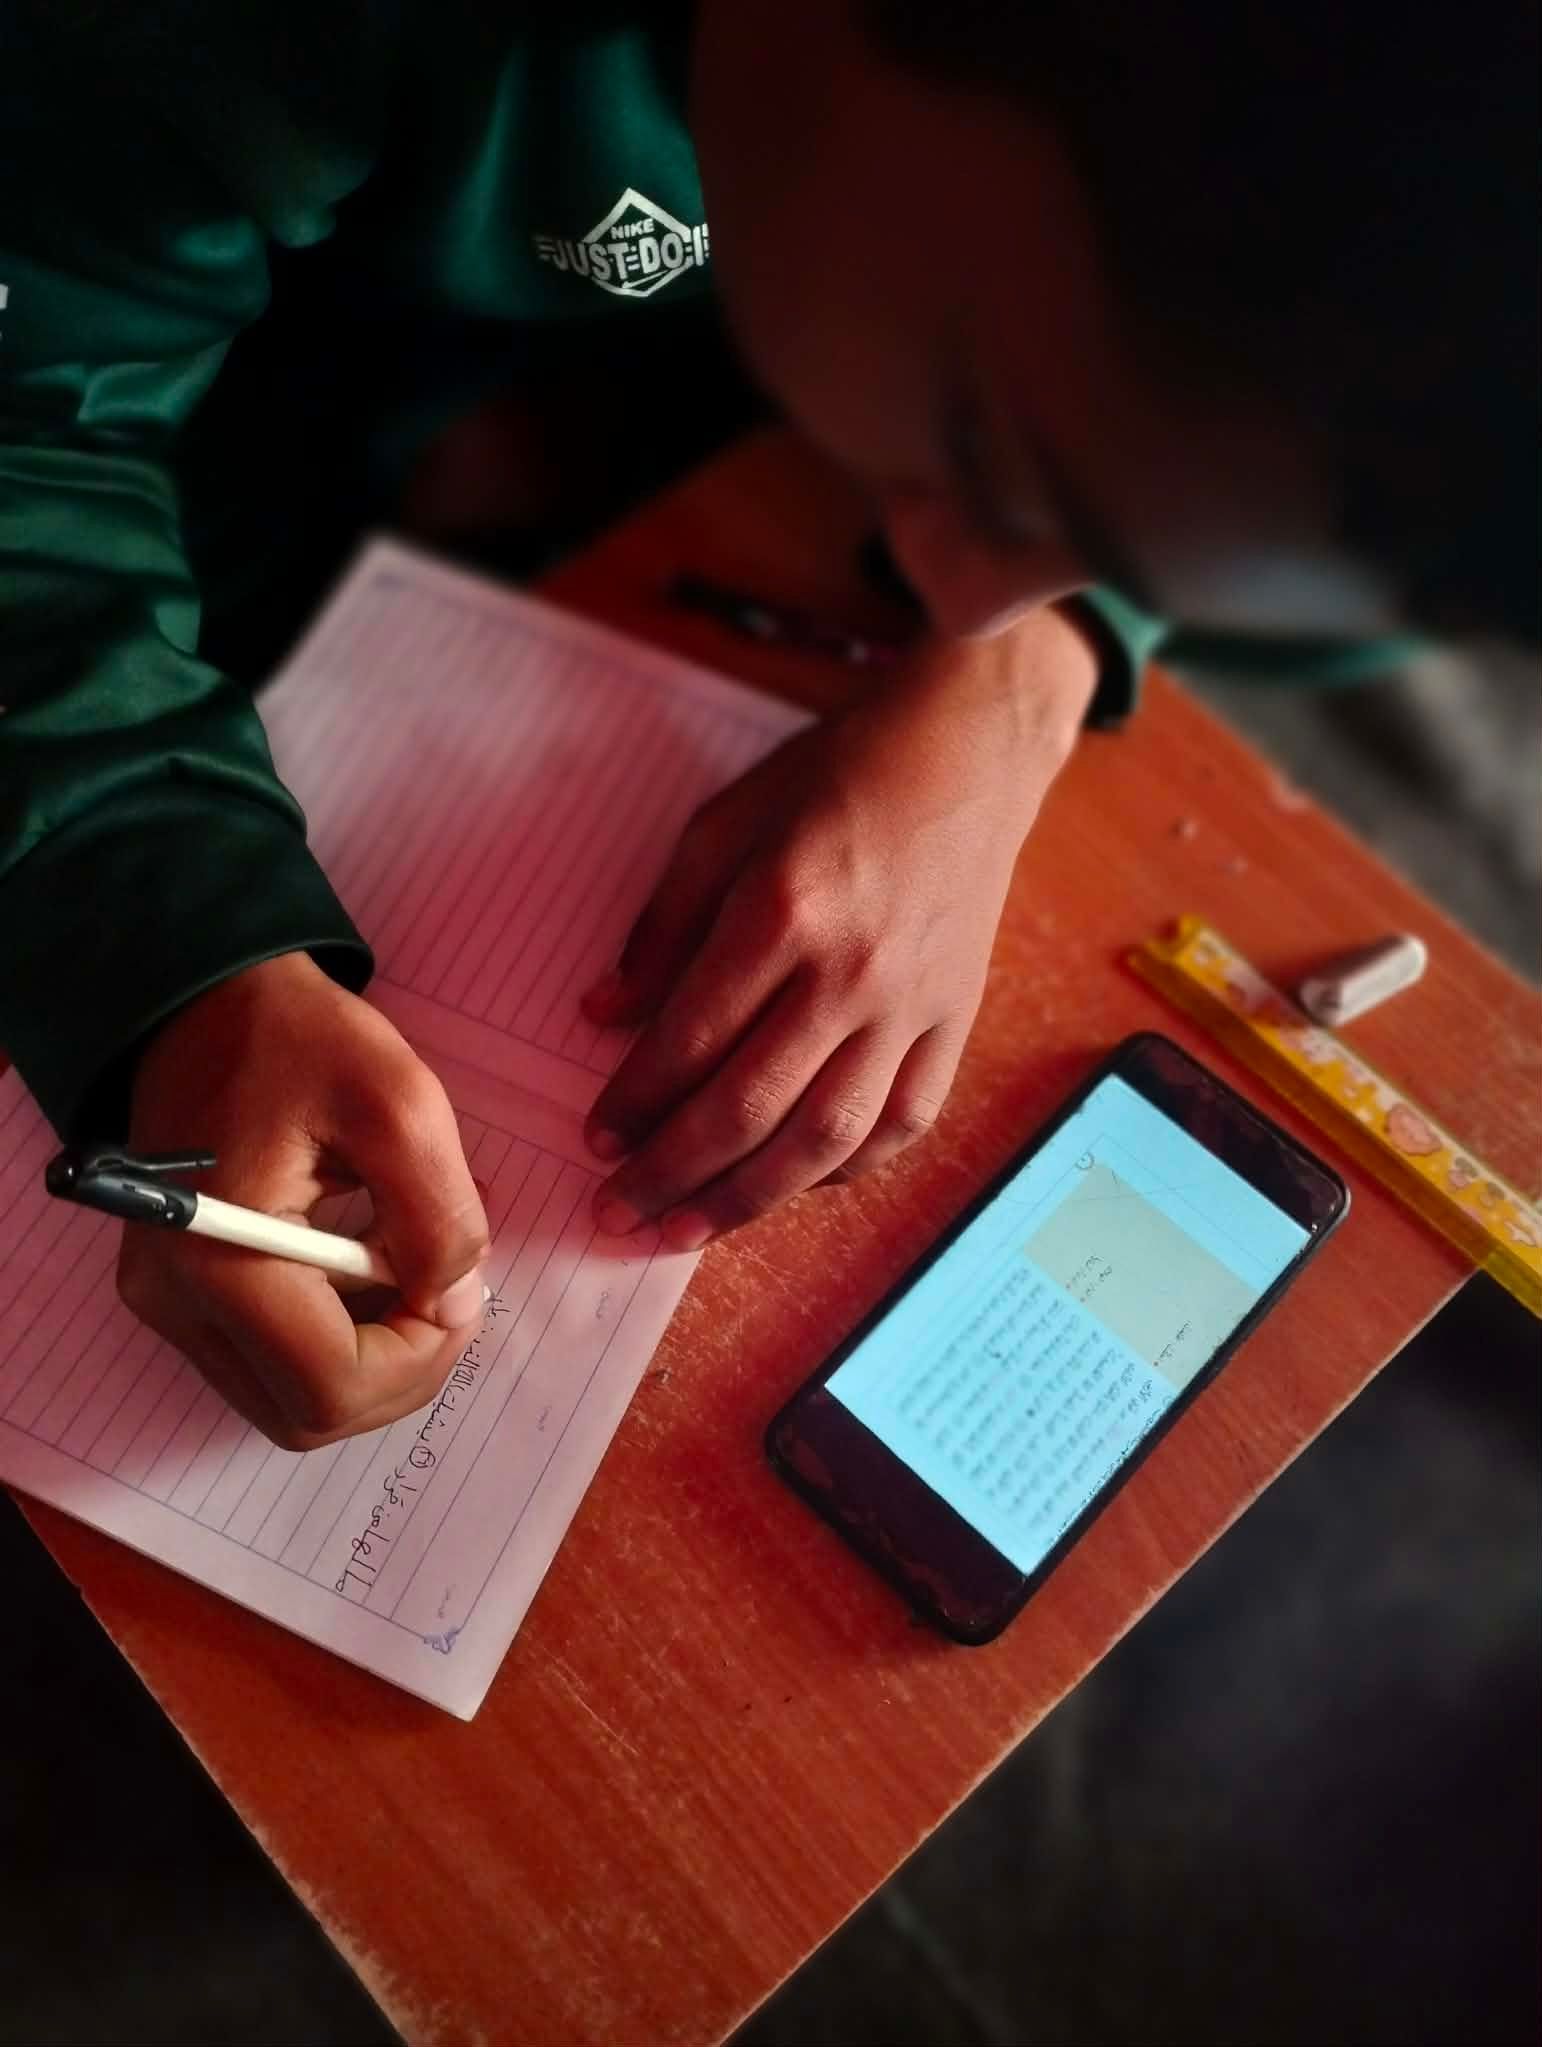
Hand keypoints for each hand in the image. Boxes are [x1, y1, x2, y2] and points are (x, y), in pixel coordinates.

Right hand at [120, 952, 488, 1448]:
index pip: (332, 1386)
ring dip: (374, 1355)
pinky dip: (339, 1335)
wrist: (206, 999)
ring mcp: (170, 1304)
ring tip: (410, 1263)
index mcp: (218, 1260)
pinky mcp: (182, 1294)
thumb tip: (455, 1304)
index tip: (462, 1287)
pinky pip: (273, 1360)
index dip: (419, 1360)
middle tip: (448, 1288)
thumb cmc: (297, 1037)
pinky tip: (370, 1263)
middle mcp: (176, 1302)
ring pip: (292, 1398)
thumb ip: (440, 1215)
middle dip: (400, 1369)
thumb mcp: (398, 1101)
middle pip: (309, 1413)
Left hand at [581, 605, 1097, 1247]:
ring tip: (683, 1232)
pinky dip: (841, 1172)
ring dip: (746, 1200)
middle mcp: (851, 972)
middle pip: (749, 1107)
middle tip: (616, 1212)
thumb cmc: (838, 776)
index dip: (634, 1101)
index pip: (691, 1038)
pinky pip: (900, 1126)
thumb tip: (603, 1015)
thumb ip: (662, 924)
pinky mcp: (955, 1023)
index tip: (595, 1139)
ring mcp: (912, 1007)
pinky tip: (786, 1188)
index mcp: (783, 910)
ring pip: (825, 1139)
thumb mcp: (724, 821)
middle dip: (671, 1174)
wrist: (970, 750)